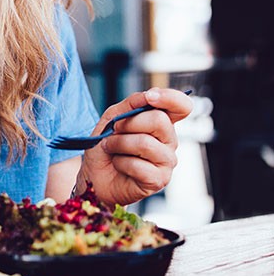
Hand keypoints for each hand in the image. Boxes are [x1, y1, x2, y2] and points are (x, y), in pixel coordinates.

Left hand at [79, 87, 192, 205]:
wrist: (94, 174)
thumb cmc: (106, 145)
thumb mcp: (112, 117)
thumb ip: (131, 104)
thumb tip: (149, 95)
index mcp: (162, 123)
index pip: (181, 106)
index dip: (170, 98)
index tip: (150, 97)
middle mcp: (169, 141)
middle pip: (159, 121)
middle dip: (128, 123)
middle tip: (114, 131)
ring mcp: (167, 162)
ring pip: (145, 143)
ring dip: (118, 144)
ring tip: (110, 148)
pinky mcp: (159, 180)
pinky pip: (138, 165)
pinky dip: (120, 162)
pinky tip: (119, 165)